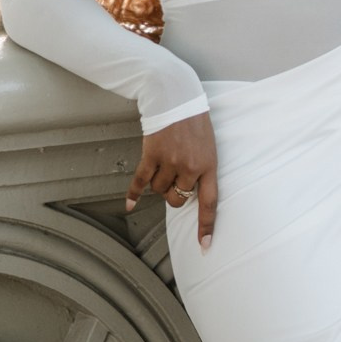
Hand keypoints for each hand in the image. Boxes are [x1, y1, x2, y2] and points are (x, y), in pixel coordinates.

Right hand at [128, 112, 219, 248]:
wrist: (176, 95)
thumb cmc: (195, 120)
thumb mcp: (209, 145)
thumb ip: (202, 167)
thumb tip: (189, 190)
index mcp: (209, 165)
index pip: (209, 202)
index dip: (206, 226)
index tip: (204, 246)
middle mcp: (190, 167)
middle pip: (177, 199)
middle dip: (173, 195)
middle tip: (173, 179)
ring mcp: (170, 161)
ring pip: (159, 190)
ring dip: (158, 184)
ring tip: (163, 165)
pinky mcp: (151, 155)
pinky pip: (141, 182)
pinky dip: (134, 194)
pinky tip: (130, 205)